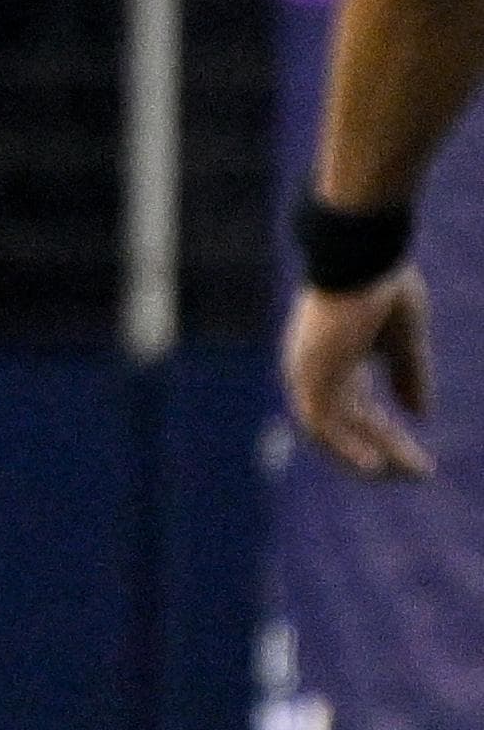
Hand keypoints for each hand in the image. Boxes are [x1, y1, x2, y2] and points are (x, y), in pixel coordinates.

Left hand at [282, 264, 434, 478]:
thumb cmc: (383, 283)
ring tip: (402, 475)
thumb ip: (409, 375)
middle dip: (385, 450)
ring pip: (334, 432)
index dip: (390, 438)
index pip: (360, 412)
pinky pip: (323, 425)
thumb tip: (420, 414)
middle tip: (419, 473)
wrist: (364, 254)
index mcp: (334, 359)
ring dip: (367, 456)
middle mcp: (315, 370)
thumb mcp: (404, 338)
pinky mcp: (309, 373)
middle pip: (349, 425)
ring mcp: (308, 373)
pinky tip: (377, 467)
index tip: (421, 460)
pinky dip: (346, 449)